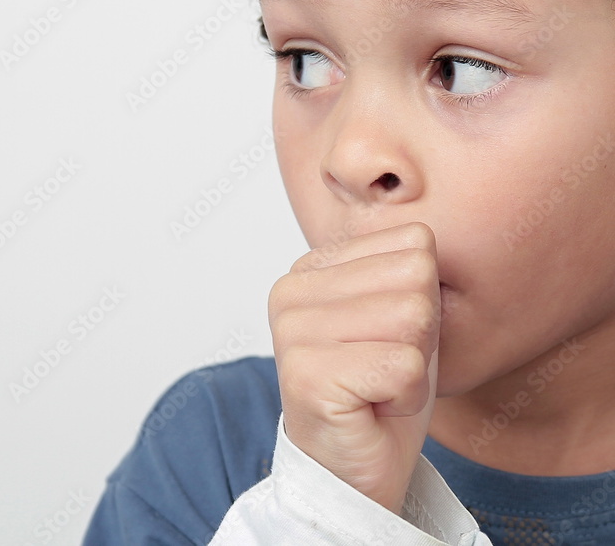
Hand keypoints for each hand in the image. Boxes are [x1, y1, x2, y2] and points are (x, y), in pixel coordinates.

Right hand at [269, 221, 440, 512]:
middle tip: (385, 368)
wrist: (353, 471)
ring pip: (413, 318)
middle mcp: (289, 291)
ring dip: (414, 367)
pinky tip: (373, 408)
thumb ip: (405, 268)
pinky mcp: (308, 376)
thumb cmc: (379, 392)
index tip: (388, 338)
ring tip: (378, 386)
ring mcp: (292, 333)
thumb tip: (422, 239)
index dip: (422, 299)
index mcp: (309, 267)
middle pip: (415, 279)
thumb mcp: (400, 313)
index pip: (413, 243)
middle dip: (421, 334)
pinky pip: (405, 367)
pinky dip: (407, 398)